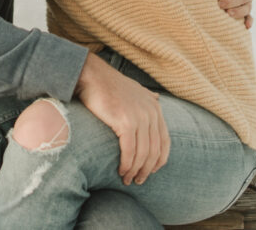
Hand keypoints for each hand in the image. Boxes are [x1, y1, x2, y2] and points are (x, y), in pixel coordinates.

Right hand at [74, 53, 169, 185]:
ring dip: (135, 170)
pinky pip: (130, 151)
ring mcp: (140, 117)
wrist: (91, 75)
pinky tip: (121, 171)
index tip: (150, 171)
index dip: (159, 160)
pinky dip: (127, 164)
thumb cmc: (109, 83)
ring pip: (143, 154)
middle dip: (147, 169)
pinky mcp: (125, 122)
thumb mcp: (135, 88)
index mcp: (155, 108)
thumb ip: (148, 97)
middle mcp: (151, 113)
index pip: (165, 141)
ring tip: (127, 179)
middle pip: (154, 150)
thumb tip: (158, 99)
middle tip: (137, 180)